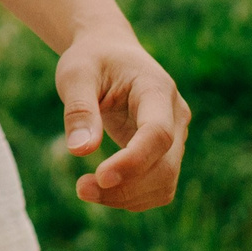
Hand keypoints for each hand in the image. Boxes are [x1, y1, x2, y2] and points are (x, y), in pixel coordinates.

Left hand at [56, 27, 190, 210]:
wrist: (110, 53)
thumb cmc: (92, 59)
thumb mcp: (76, 74)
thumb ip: (79, 109)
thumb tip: (80, 151)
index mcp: (157, 89)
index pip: (158, 134)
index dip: (133, 161)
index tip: (99, 176)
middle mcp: (175, 115)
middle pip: (165, 166)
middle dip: (126, 187)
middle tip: (81, 189)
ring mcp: (175, 136)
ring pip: (165, 183)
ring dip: (128, 197)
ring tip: (84, 190)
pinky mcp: (165, 152)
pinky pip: (158, 185)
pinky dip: (132, 196)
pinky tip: (101, 190)